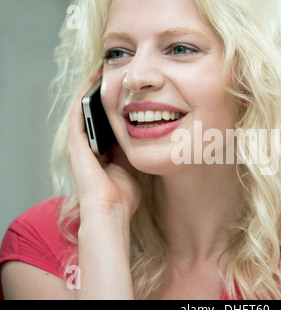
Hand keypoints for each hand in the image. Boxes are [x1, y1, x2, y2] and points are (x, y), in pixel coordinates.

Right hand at [67, 70, 141, 222]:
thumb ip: (136, 153)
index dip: (115, 107)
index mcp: (103, 152)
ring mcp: (80, 145)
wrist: (111, 210)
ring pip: (84, 112)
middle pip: (95, 115)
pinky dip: (83, 99)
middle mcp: (89, 146)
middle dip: (103, 96)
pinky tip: (91, 84)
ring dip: (91, 93)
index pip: (108, 124)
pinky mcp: (75, 144)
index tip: (125, 91)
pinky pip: (77, 116)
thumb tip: (148, 139)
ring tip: (101, 73)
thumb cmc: (124, 195)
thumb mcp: (133, 168)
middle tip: (112, 76)